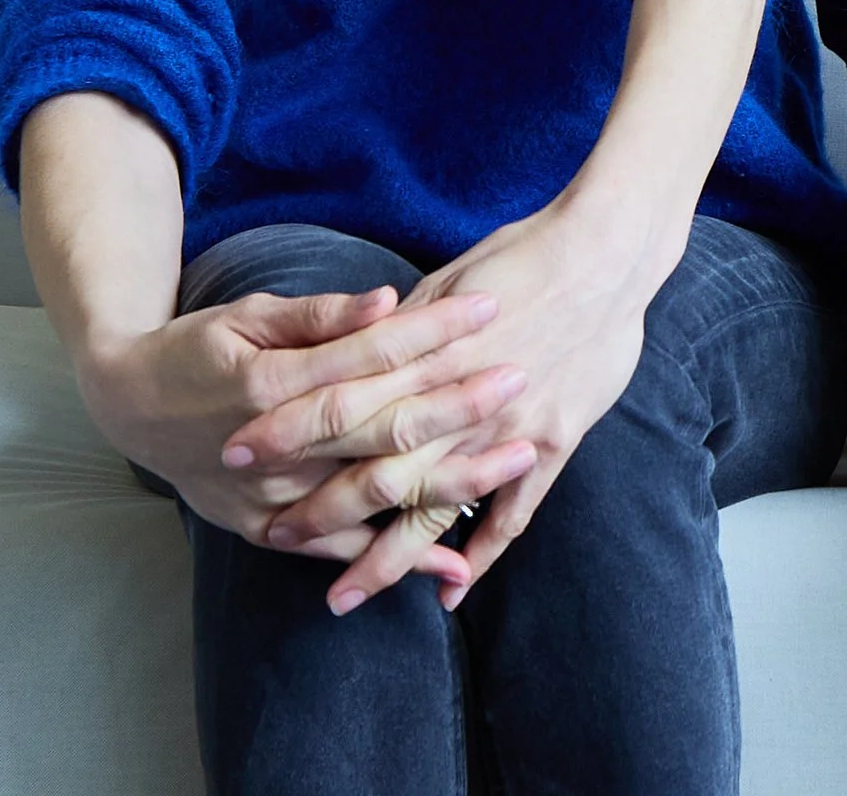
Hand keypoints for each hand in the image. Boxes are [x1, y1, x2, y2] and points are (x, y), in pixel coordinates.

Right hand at [78, 283, 525, 596]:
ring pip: (376, 491)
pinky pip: (341, 549)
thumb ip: (316, 316)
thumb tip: (385, 301)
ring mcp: (275, 497)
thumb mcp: (246, 316)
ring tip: (519, 459)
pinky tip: (454, 566)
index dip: (432, 330)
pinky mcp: (267, 528)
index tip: (489, 307)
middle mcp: (278, 450)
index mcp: (273, 384)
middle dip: (459, 402)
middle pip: (386, 424)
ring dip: (450, 477)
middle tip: (521, 377)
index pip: (371, 355)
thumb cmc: (195, 348)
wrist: (128, 408)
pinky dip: (397, 557)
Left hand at [224, 198, 670, 612]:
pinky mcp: (553, 441)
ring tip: (346, 594)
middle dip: (322, 508)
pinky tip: (449, 588)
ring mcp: (508, 427)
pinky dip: (481, 554)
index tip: (239, 454)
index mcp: (428, 352)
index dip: (288, 431)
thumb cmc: (526, 253)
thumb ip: (402, 328)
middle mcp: (460, 399)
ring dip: (388, 556)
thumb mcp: (451, 279)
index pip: (340, 400)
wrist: (608, 252)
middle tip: (274, 535)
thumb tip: (354, 350)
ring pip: (435, 506)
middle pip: (378, 467)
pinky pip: (514, 513)